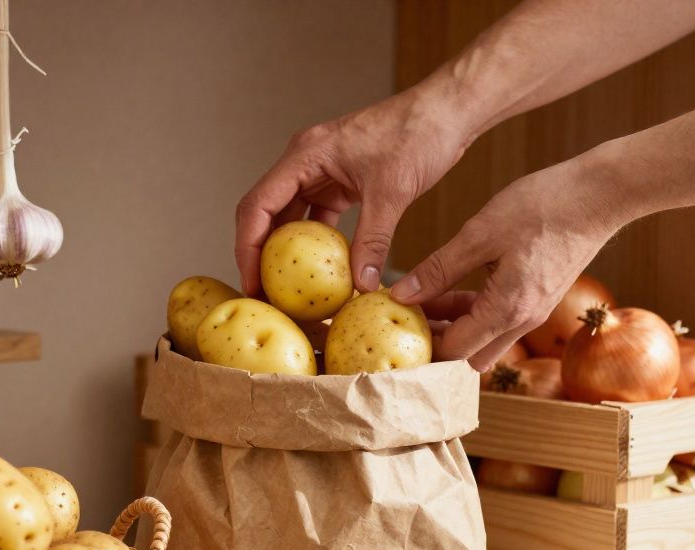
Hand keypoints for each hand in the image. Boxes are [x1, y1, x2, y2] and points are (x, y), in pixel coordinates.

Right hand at [234, 84, 476, 295]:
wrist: (447, 112)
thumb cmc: (419, 133)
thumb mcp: (392, 191)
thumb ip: (373, 240)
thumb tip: (361, 284)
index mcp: (305, 154)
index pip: (258, 204)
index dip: (247, 246)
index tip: (251, 281)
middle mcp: (305, 161)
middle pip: (265, 211)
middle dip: (259, 253)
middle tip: (263, 292)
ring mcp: (321, 171)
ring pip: (289, 215)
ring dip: (284, 250)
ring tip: (285, 287)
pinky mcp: (340, 180)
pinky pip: (316, 216)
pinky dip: (315, 243)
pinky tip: (320, 270)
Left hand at [393, 154, 629, 370]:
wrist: (601, 194)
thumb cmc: (543, 206)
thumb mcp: (479, 234)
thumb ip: (438, 269)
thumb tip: (401, 294)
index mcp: (507, 309)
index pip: (453, 350)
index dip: (420, 341)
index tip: (393, 322)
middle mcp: (523, 321)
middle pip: (468, 354)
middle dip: (435, 341)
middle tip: (404, 316)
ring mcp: (534, 312)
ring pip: (484, 339)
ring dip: (454, 326)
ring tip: (422, 298)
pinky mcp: (538, 298)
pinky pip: (499, 321)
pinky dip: (473, 313)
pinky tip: (451, 288)